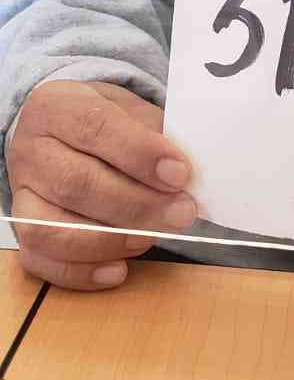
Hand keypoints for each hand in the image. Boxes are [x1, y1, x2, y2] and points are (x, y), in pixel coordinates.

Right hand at [7, 80, 195, 290]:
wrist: (62, 133)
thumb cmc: (104, 122)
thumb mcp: (129, 109)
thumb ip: (155, 133)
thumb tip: (186, 172)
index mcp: (56, 107)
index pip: (95, 127)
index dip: (139, 153)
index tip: (179, 175)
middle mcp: (30, 150)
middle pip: (77, 183)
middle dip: (136, 204)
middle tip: (181, 213)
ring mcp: (21, 194)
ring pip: (53, 228)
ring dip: (110, 240)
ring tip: (152, 238)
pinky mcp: (21, 232)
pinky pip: (41, 260)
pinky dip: (80, 272)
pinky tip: (118, 270)